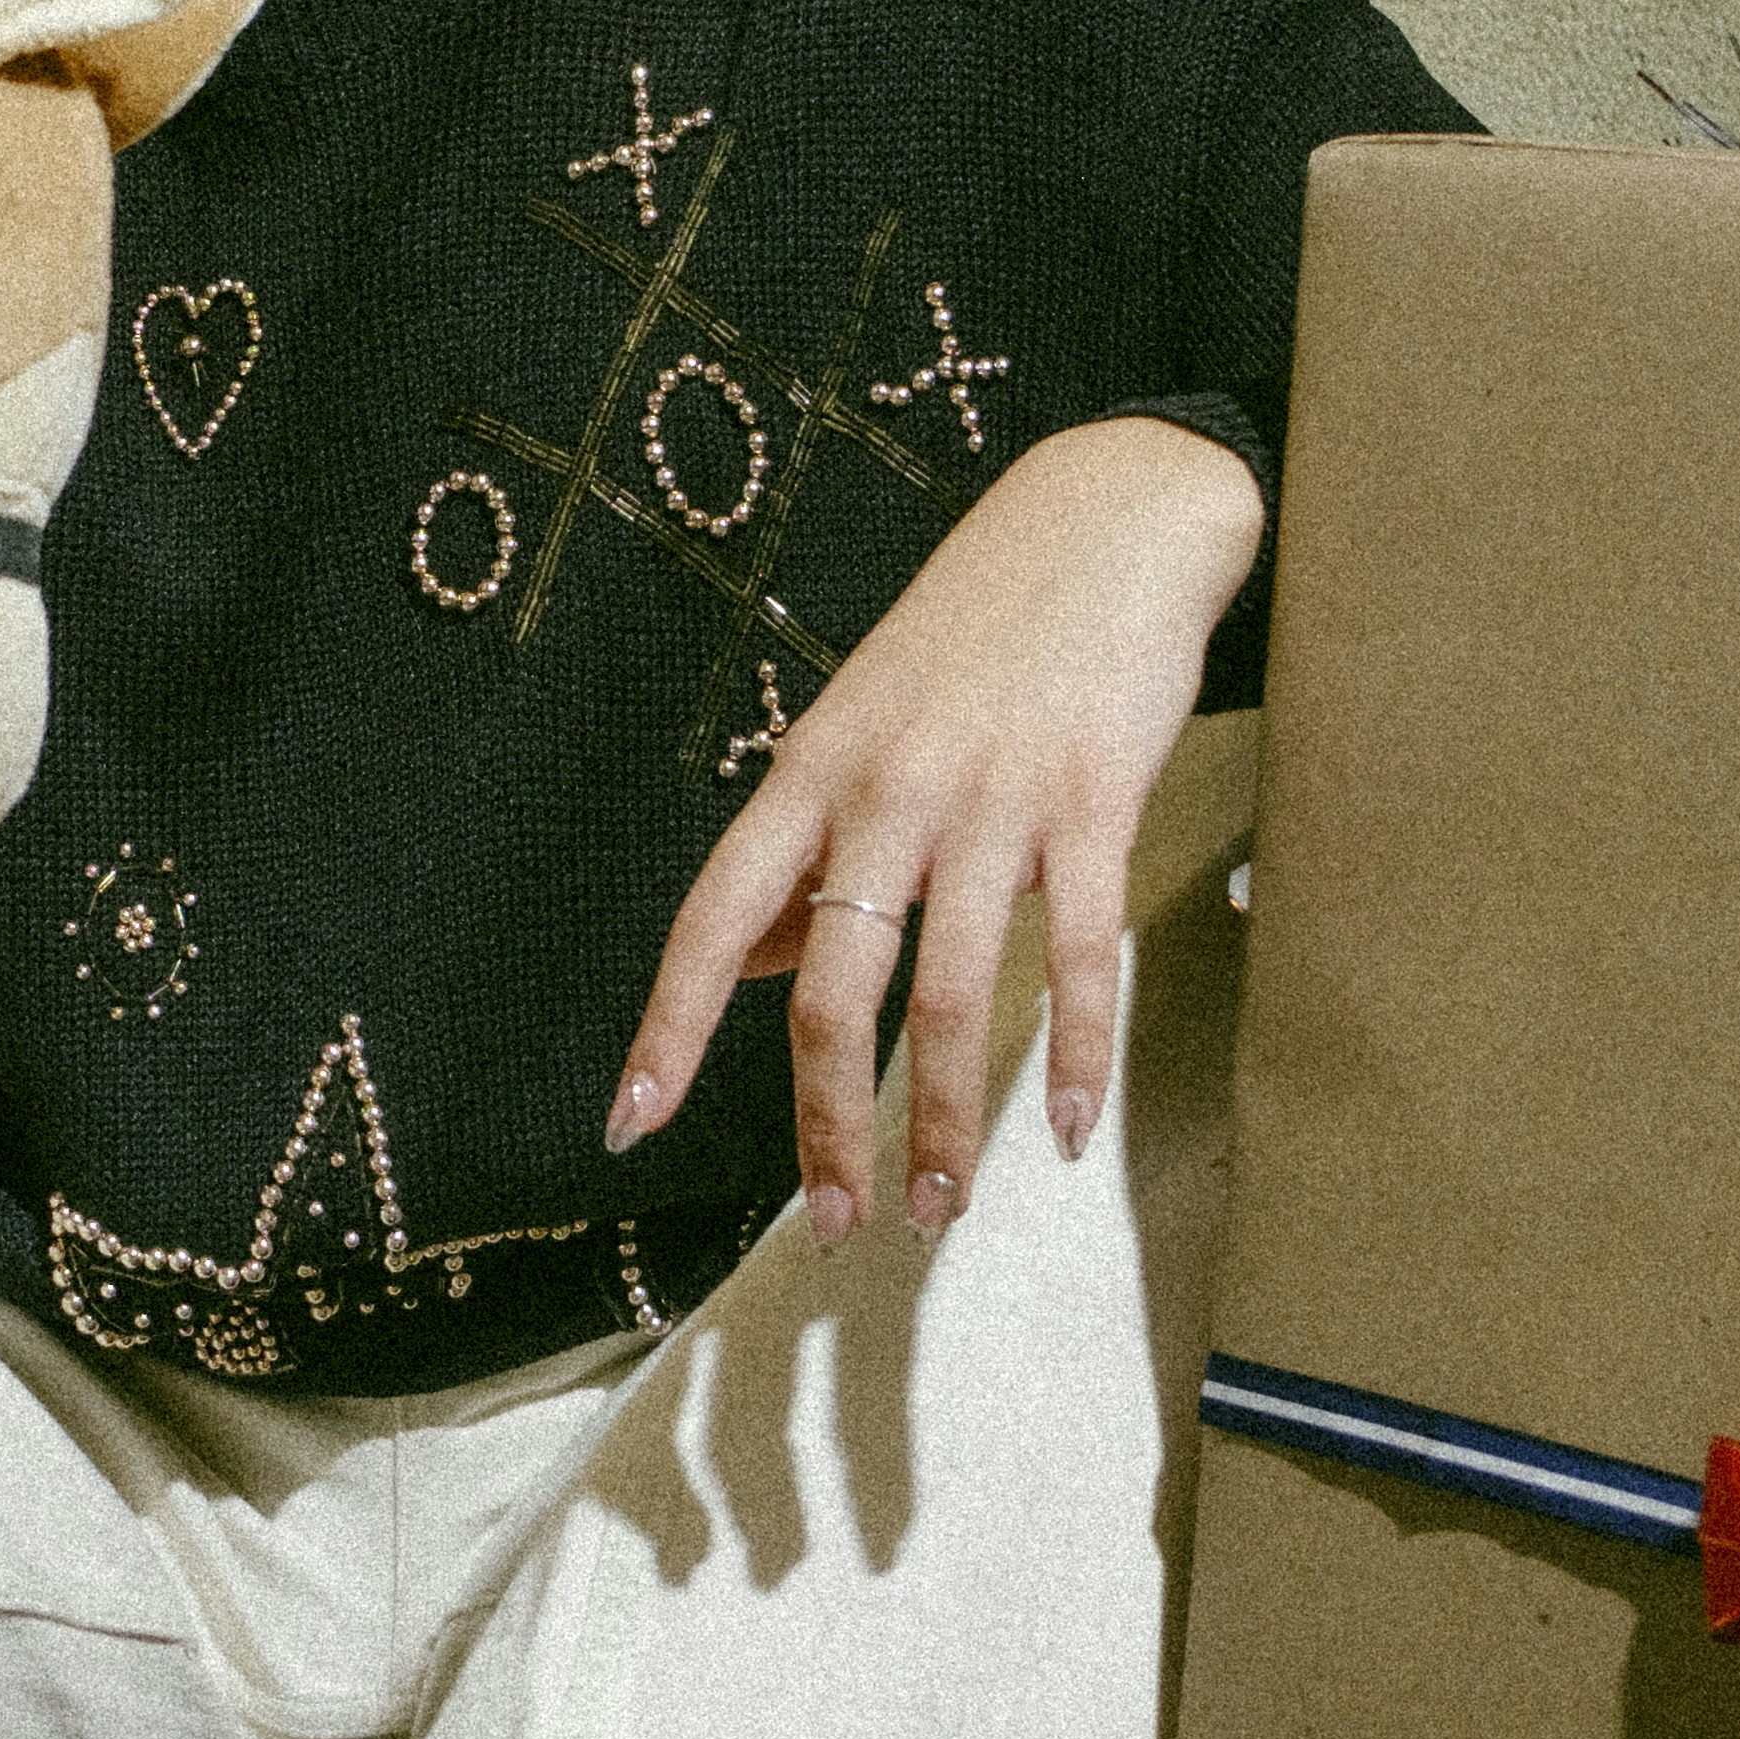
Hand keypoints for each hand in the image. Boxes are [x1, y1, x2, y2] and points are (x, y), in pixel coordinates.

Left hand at [605, 414, 1263, 1237]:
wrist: (1109, 515)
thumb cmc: (978, 629)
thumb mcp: (860, 721)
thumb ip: (806, 848)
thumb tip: (753, 968)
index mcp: (814, 771)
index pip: (716, 920)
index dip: (670, 1029)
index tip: (630, 1124)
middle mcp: (888, 790)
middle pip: (835, 989)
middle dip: (828, 1124)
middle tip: (832, 1223)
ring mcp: (993, 797)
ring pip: (955, 993)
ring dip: (947, 1120)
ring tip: (942, 1204)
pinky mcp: (1096, 800)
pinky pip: (1080, 952)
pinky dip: (1074, 1053)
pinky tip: (1066, 1128)